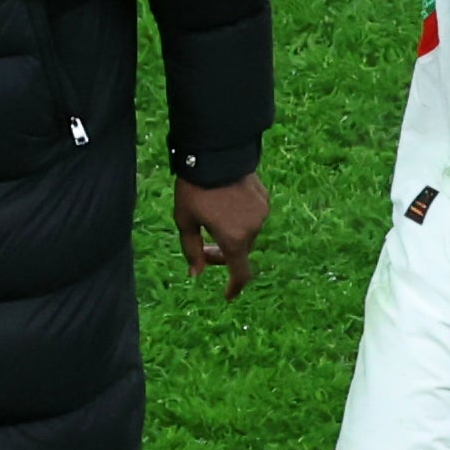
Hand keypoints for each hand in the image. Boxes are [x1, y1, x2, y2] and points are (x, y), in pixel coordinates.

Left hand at [173, 170, 267, 298]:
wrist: (214, 153)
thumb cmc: (194, 189)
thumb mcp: (185, 221)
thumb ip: (191, 250)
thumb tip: (196, 273)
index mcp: (233, 239)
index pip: (240, 274)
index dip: (234, 287)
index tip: (228, 295)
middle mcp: (253, 229)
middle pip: (240, 252)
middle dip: (222, 254)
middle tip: (202, 246)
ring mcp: (261, 212)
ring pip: (247, 233)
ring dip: (232, 233)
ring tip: (212, 217)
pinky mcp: (264, 197)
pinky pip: (252, 215)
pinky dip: (240, 218)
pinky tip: (225, 202)